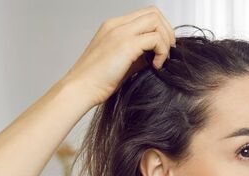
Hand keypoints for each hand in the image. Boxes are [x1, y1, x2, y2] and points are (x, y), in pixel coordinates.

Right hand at [60, 5, 176, 106]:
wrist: (80, 89)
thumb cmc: (96, 81)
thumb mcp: (121, 62)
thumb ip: (138, 54)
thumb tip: (156, 55)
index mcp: (114, 27)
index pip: (145, 15)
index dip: (160, 29)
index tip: (163, 48)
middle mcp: (117, 25)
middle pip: (153, 13)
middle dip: (167, 31)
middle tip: (167, 52)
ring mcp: (120, 33)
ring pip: (156, 21)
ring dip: (165, 41)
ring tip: (161, 60)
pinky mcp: (126, 45)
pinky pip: (155, 39)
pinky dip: (161, 52)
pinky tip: (155, 66)